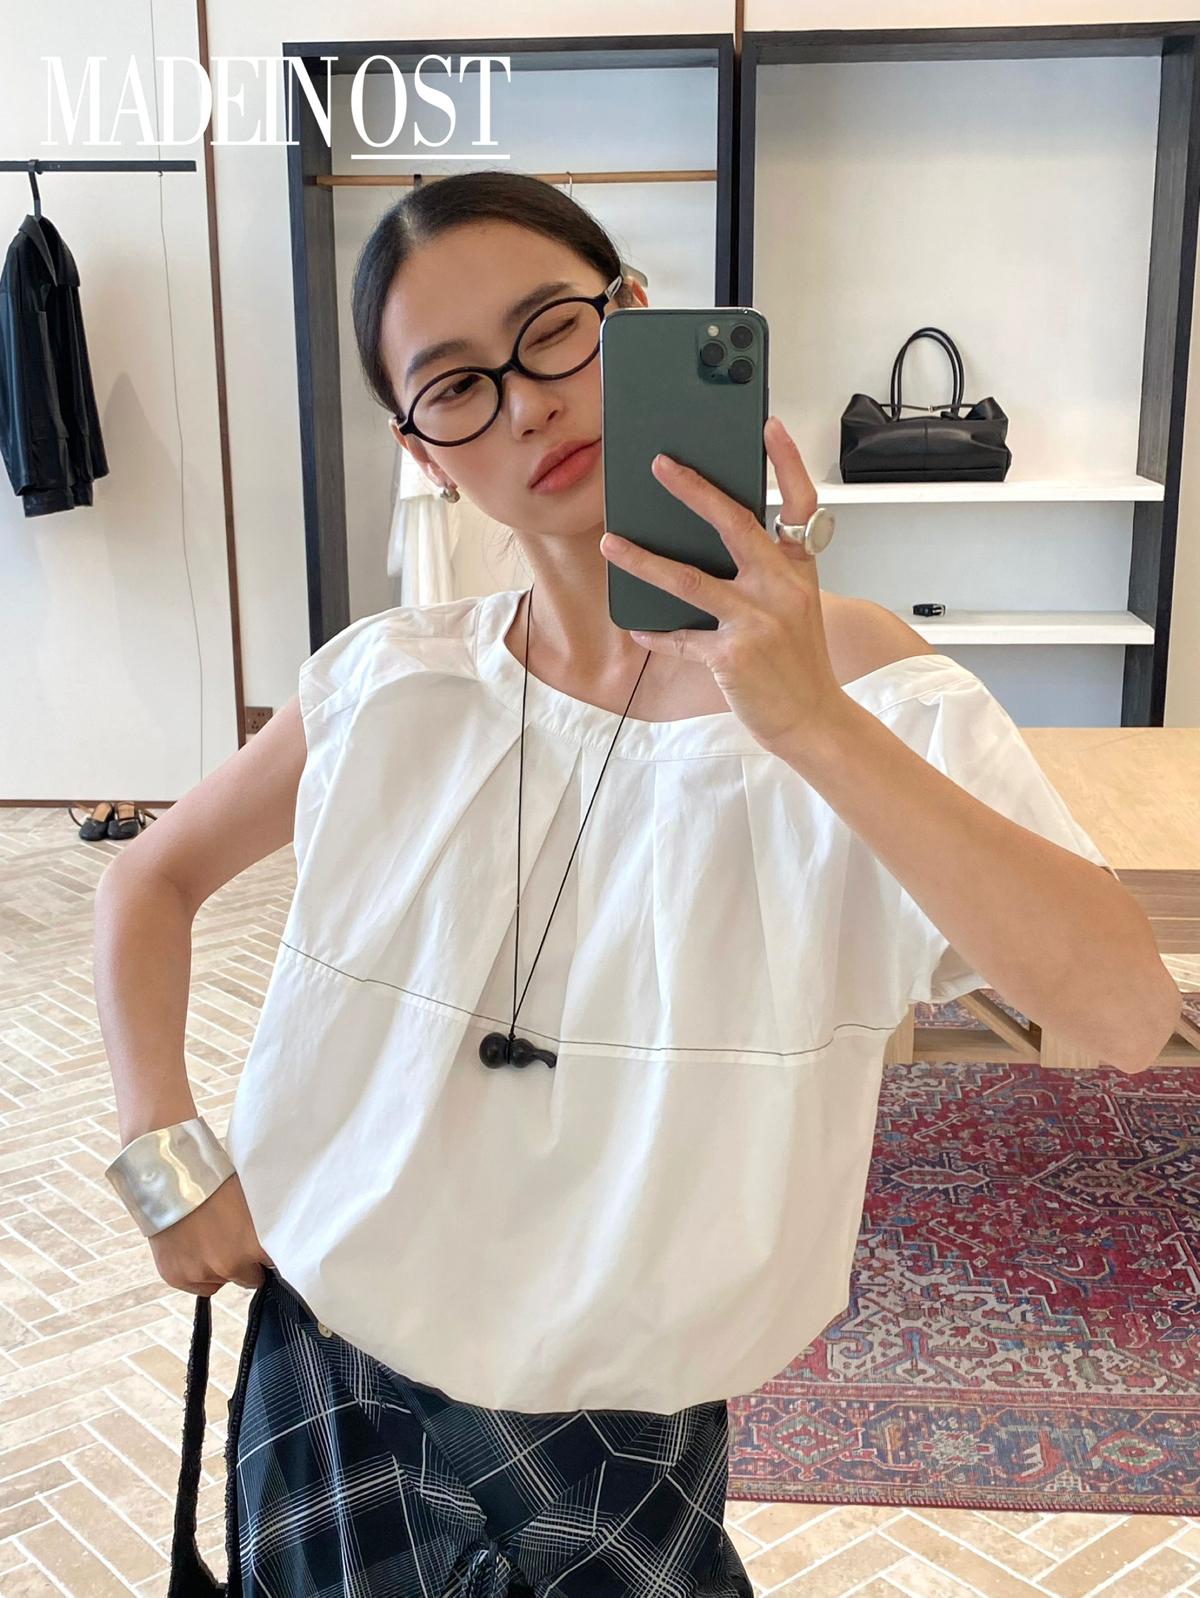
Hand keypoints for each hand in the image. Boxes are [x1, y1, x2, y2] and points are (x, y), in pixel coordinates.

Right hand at [148, 1173, 274, 1295]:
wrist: (170, 1177)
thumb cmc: (213, 1181)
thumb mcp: (251, 1200)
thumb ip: (264, 1228)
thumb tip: (272, 1243)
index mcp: (253, 1246)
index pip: (274, 1266)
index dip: (268, 1256)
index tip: (263, 1249)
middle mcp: (228, 1265)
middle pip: (249, 1278)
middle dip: (245, 1262)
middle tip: (233, 1237)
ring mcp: (200, 1274)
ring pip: (221, 1281)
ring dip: (219, 1267)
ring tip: (208, 1237)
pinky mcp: (176, 1277)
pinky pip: (197, 1284)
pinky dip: (197, 1271)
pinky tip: (192, 1246)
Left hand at [599, 415, 845, 755]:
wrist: (812, 719)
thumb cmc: (797, 660)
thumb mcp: (794, 605)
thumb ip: (762, 571)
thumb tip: (701, 540)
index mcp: (797, 569)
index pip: (800, 502)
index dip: (786, 461)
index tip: (768, 424)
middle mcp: (780, 588)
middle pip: (733, 524)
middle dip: (692, 490)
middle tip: (658, 465)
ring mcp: (757, 621)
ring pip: (689, 580)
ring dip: (643, 560)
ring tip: (610, 543)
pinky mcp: (732, 655)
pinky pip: (681, 638)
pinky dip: (656, 633)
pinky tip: (637, 626)